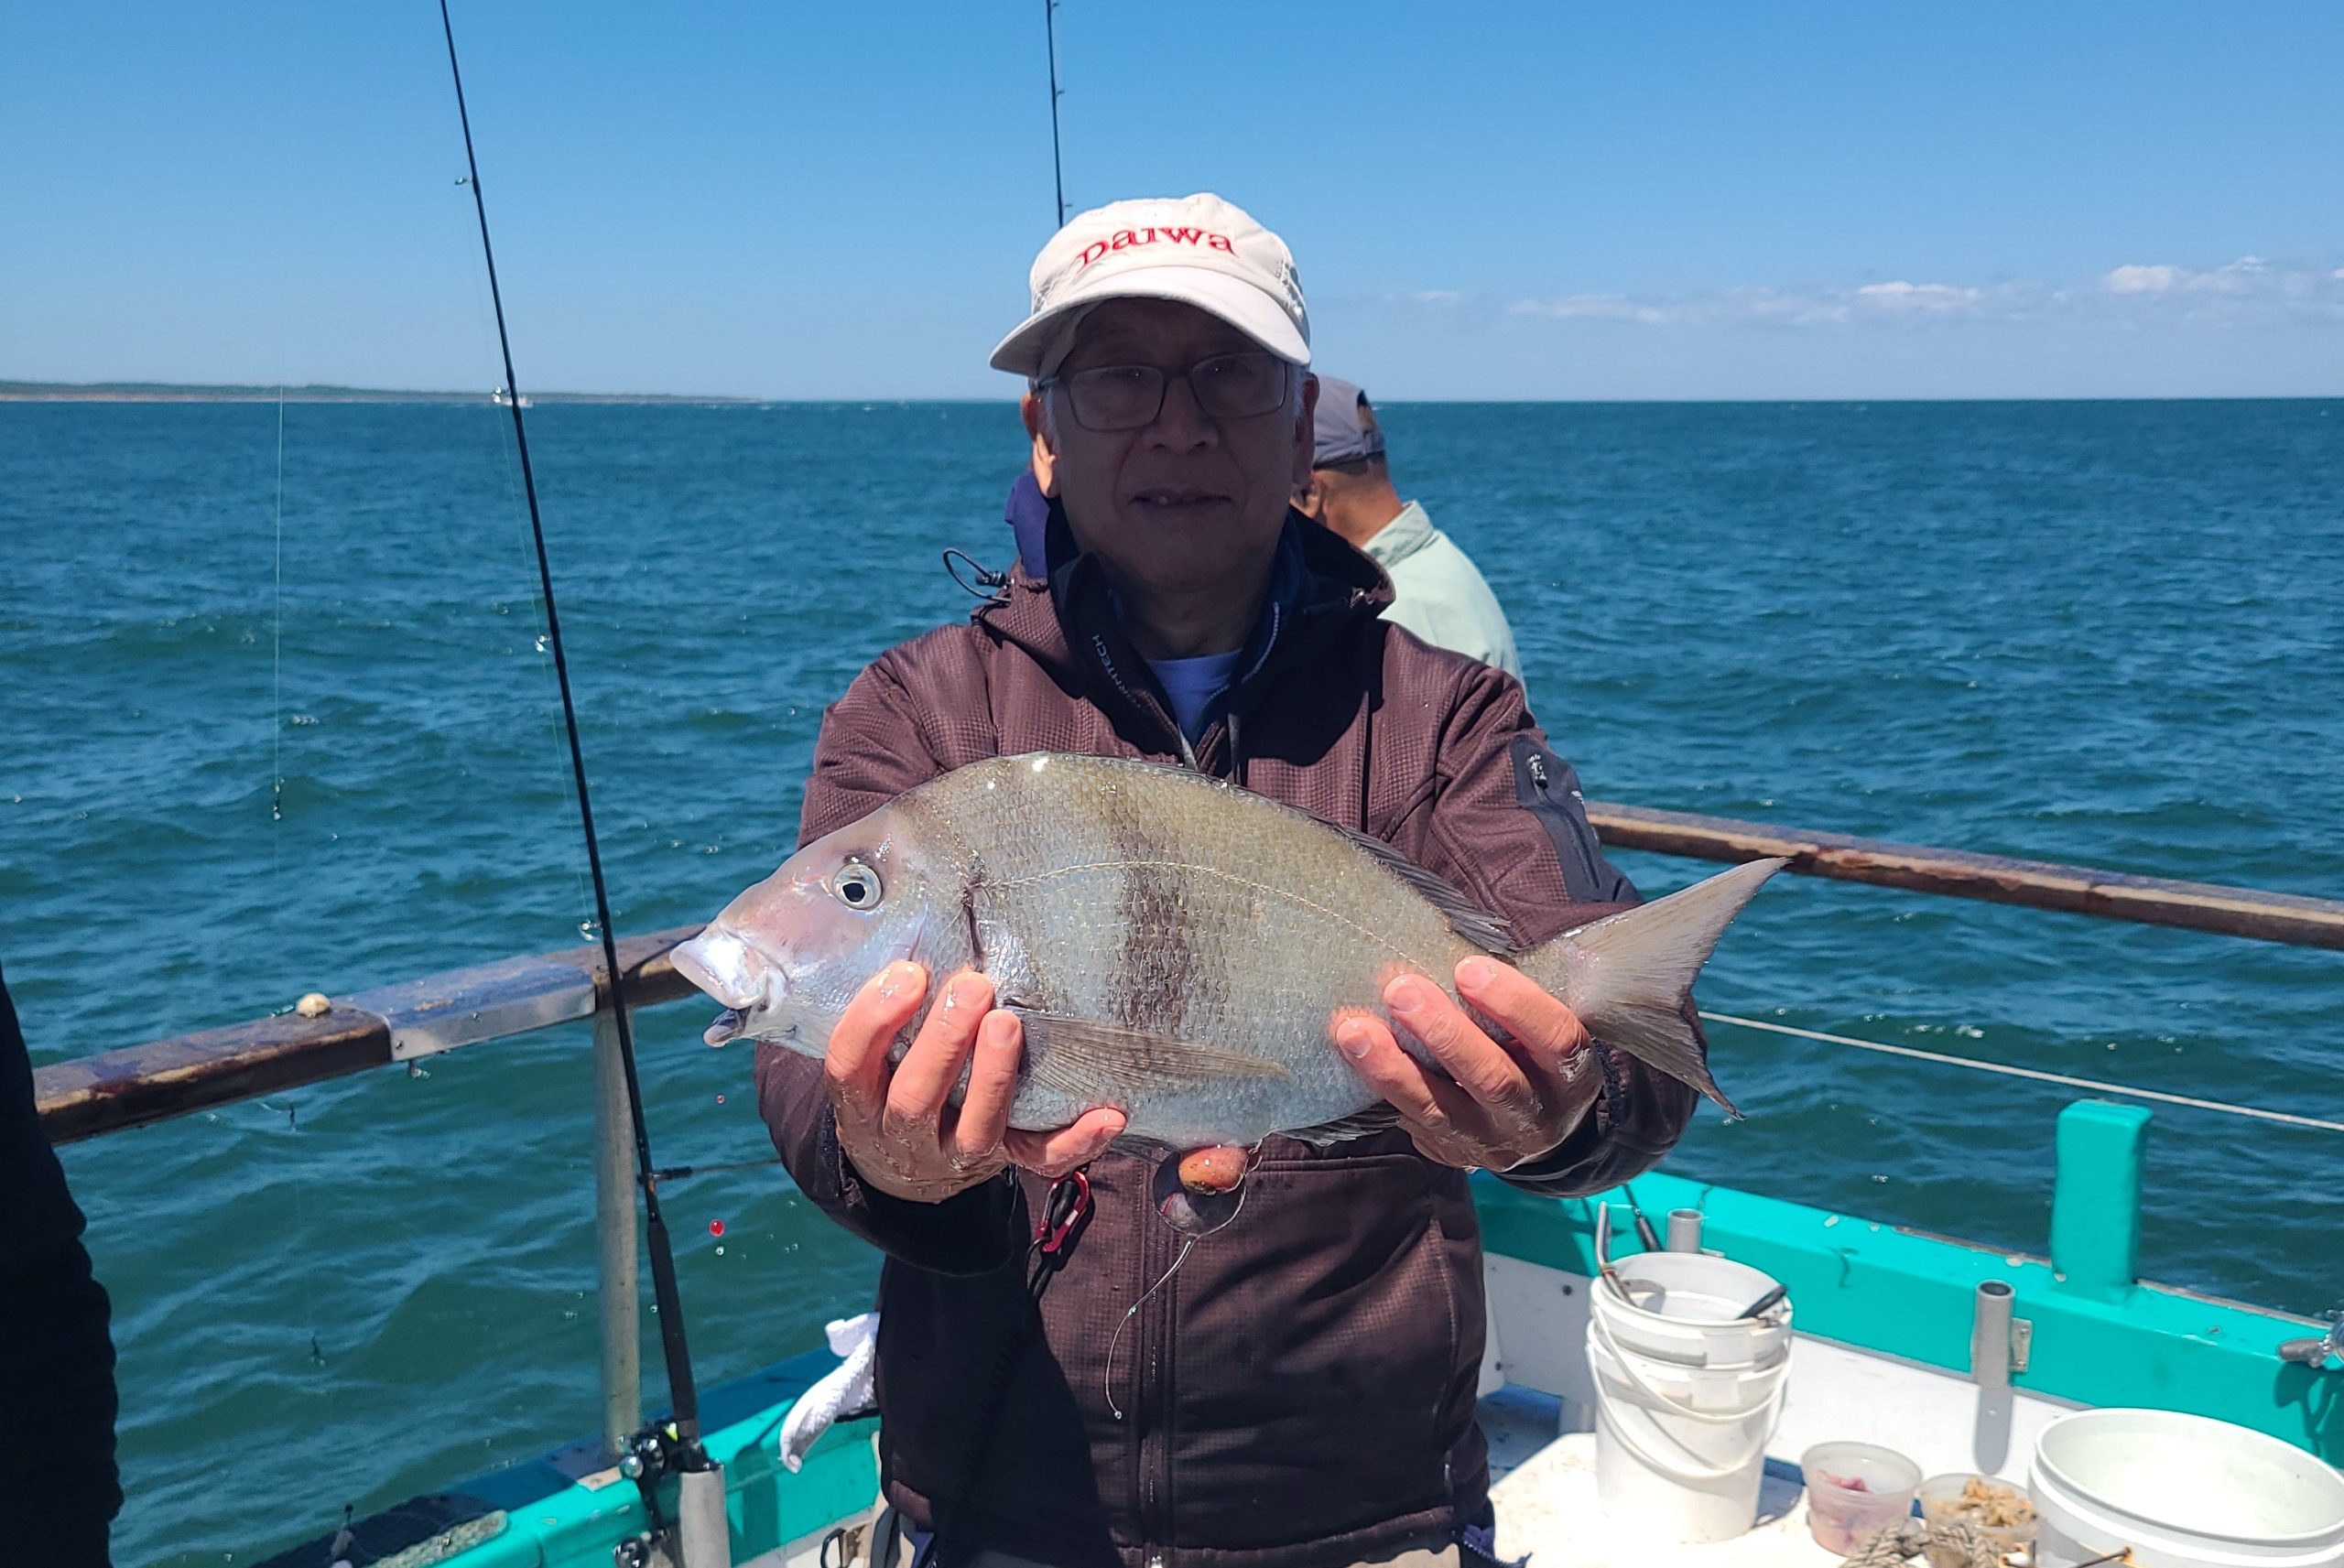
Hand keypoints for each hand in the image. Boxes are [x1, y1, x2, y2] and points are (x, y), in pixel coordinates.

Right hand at [824, 961, 1123, 1201]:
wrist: (905, 1166)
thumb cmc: (889, 1079)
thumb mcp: (869, 1055)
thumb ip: (883, 1010)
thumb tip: (911, 919)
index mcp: (861, 1104)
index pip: (850, 1067)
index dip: (872, 1021)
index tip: (908, 973)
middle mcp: (903, 1136)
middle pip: (913, 1100)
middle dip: (942, 1042)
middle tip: (972, 986)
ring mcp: (955, 1157)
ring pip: (975, 1133)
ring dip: (995, 1078)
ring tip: (1010, 1022)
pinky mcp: (1004, 1164)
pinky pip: (1041, 1160)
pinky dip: (1077, 1142)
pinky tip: (1109, 1113)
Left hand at [1331, 955, 1597, 1171]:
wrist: (1539, 1127)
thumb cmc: (1535, 1053)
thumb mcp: (1545, 1027)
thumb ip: (1516, 994)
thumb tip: (1458, 933)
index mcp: (1571, 1073)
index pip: (1554, 1038)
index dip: (1514, 1003)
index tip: (1467, 967)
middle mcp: (1536, 1115)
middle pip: (1494, 1079)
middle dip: (1445, 1033)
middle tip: (1402, 990)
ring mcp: (1491, 1141)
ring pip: (1441, 1109)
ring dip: (1394, 1068)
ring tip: (1356, 1030)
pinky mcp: (1451, 1152)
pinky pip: (1412, 1120)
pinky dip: (1380, 1085)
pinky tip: (1353, 1053)